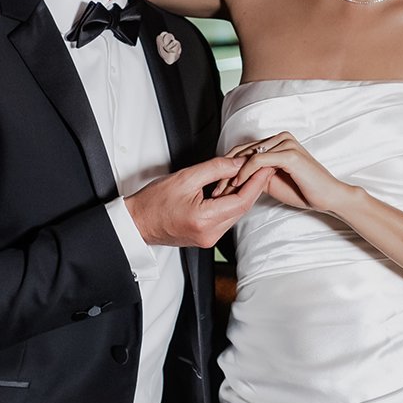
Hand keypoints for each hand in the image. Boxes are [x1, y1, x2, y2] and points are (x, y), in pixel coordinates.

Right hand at [125, 156, 274, 248]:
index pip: (242, 200)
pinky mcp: (206, 239)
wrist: (137, 222)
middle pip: (242, 208)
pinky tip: (232, 190)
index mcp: (204, 219)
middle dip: (254, 186)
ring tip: (249, 175)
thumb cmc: (154, 202)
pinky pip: (226, 219)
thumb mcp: (186, 177)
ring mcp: (208, 239)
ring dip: (243, 195)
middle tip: (263, 167)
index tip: (265, 166)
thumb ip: (216, 169)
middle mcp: (209, 234)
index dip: (257, 182)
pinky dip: (231, 204)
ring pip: (235, 214)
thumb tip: (239, 163)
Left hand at [220, 132, 357, 216]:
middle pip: (242, 151)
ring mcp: (285, 143)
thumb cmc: (303, 190)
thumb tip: (233, 177)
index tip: (217, 186)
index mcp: (276, 142)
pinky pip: (258, 160)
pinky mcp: (289, 154)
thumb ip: (255, 174)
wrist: (327, 197)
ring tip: (222, 190)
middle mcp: (280, 138)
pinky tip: (237, 185)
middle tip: (215, 189)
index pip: (243, 150)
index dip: (227, 167)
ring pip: (248, 155)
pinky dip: (245, 173)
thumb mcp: (271, 181)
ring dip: (232, 173)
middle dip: (225, 171)